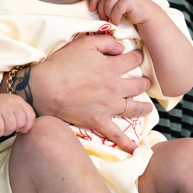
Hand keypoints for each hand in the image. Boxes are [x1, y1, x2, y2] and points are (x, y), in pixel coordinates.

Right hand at [0, 91, 34, 138]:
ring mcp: (1, 106)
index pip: (31, 116)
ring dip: (5, 132)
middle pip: (21, 122)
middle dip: (14, 129)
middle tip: (6, 127)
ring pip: (11, 127)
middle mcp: (11, 101)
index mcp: (18, 100)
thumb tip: (26, 130)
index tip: (19, 128)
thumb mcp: (12, 109)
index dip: (27, 126)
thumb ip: (21, 116)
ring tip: (0, 128)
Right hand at [27, 34, 152, 154]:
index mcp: (112, 67)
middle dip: (145, 82)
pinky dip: (127, 143)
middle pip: (139, 85)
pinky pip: (116, 135)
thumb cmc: (62, 63)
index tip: (138, 57)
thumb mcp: (85, 43)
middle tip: (146, 82)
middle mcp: (115, 87)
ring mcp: (108, 106)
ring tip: (148, 108)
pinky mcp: (98, 121)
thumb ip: (107, 42)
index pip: (134, 60)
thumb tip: (122, 48)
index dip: (138, 57)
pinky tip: (136, 150)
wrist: (44, 87)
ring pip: (134, 108)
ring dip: (144, 107)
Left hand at [91, 0, 153, 26]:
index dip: (94, 0)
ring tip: (112, 20)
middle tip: (104, 19)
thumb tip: (91, 5)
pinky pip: (116, 10)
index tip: (92, 9)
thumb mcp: (116, 0)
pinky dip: (115, 18)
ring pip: (108, 3)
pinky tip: (117, 21)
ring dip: (108, 15)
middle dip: (101, 10)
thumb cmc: (129, 8)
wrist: (146, 13)